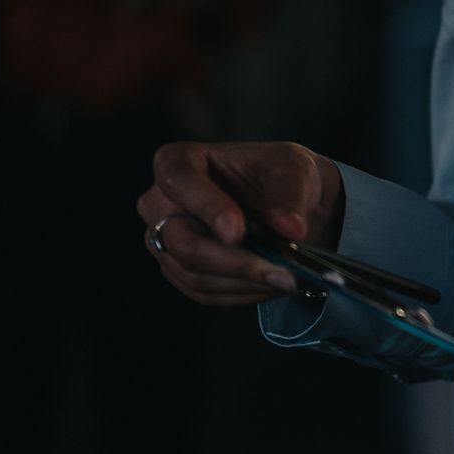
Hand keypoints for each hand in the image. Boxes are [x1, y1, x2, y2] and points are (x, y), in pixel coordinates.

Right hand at [137, 140, 342, 307]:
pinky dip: (242, 292)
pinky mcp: (178, 270)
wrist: (285, 204)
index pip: (179, 181)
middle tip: (280, 271)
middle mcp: (159, 202)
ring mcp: (164, 241)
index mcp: (179, 161)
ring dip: (245, 281)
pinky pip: (203, 292)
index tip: (238, 233)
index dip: (207, 207)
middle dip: (234, 262)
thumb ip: (290, 194)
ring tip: (287, 278)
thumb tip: (291, 228)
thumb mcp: (294, 170)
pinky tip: (272, 285)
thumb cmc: (280, 175)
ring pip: (194, 273)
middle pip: (182, 241)